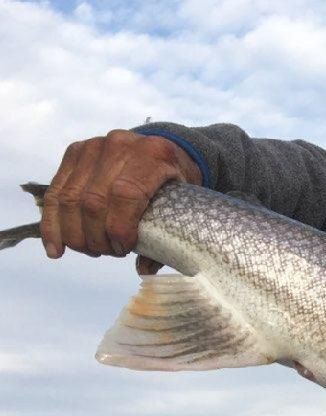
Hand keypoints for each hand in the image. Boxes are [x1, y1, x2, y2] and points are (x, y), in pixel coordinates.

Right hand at [41, 129, 202, 273]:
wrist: (160, 150)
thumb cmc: (174, 182)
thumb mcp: (183, 202)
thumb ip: (168, 235)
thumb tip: (143, 269)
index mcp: (153, 155)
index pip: (125, 195)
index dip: (120, 228)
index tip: (124, 249)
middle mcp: (120, 146)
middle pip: (93, 200)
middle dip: (96, 237)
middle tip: (108, 252)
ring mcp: (93, 147)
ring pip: (69, 198)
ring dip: (75, 235)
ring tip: (91, 250)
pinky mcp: (74, 152)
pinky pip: (55, 191)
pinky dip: (53, 224)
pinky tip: (56, 248)